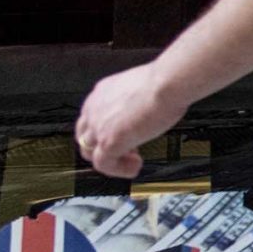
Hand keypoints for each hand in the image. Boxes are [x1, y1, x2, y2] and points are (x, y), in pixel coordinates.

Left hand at [75, 63, 182, 179]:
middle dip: (104, 146)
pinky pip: (103, 164)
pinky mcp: (107, 142)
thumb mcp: (142, 87)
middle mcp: (95, 108)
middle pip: (85, 136)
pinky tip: (134, 168)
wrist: (167, 84)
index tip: (126, 132)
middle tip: (129, 149)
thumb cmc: (164, 82)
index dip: (107, 128)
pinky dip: (118, 169)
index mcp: (102, 92)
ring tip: (132, 160)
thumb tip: (147, 108)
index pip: (92, 117)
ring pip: (89, 152)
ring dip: (110, 158)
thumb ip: (136, 100)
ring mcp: (98, 126)